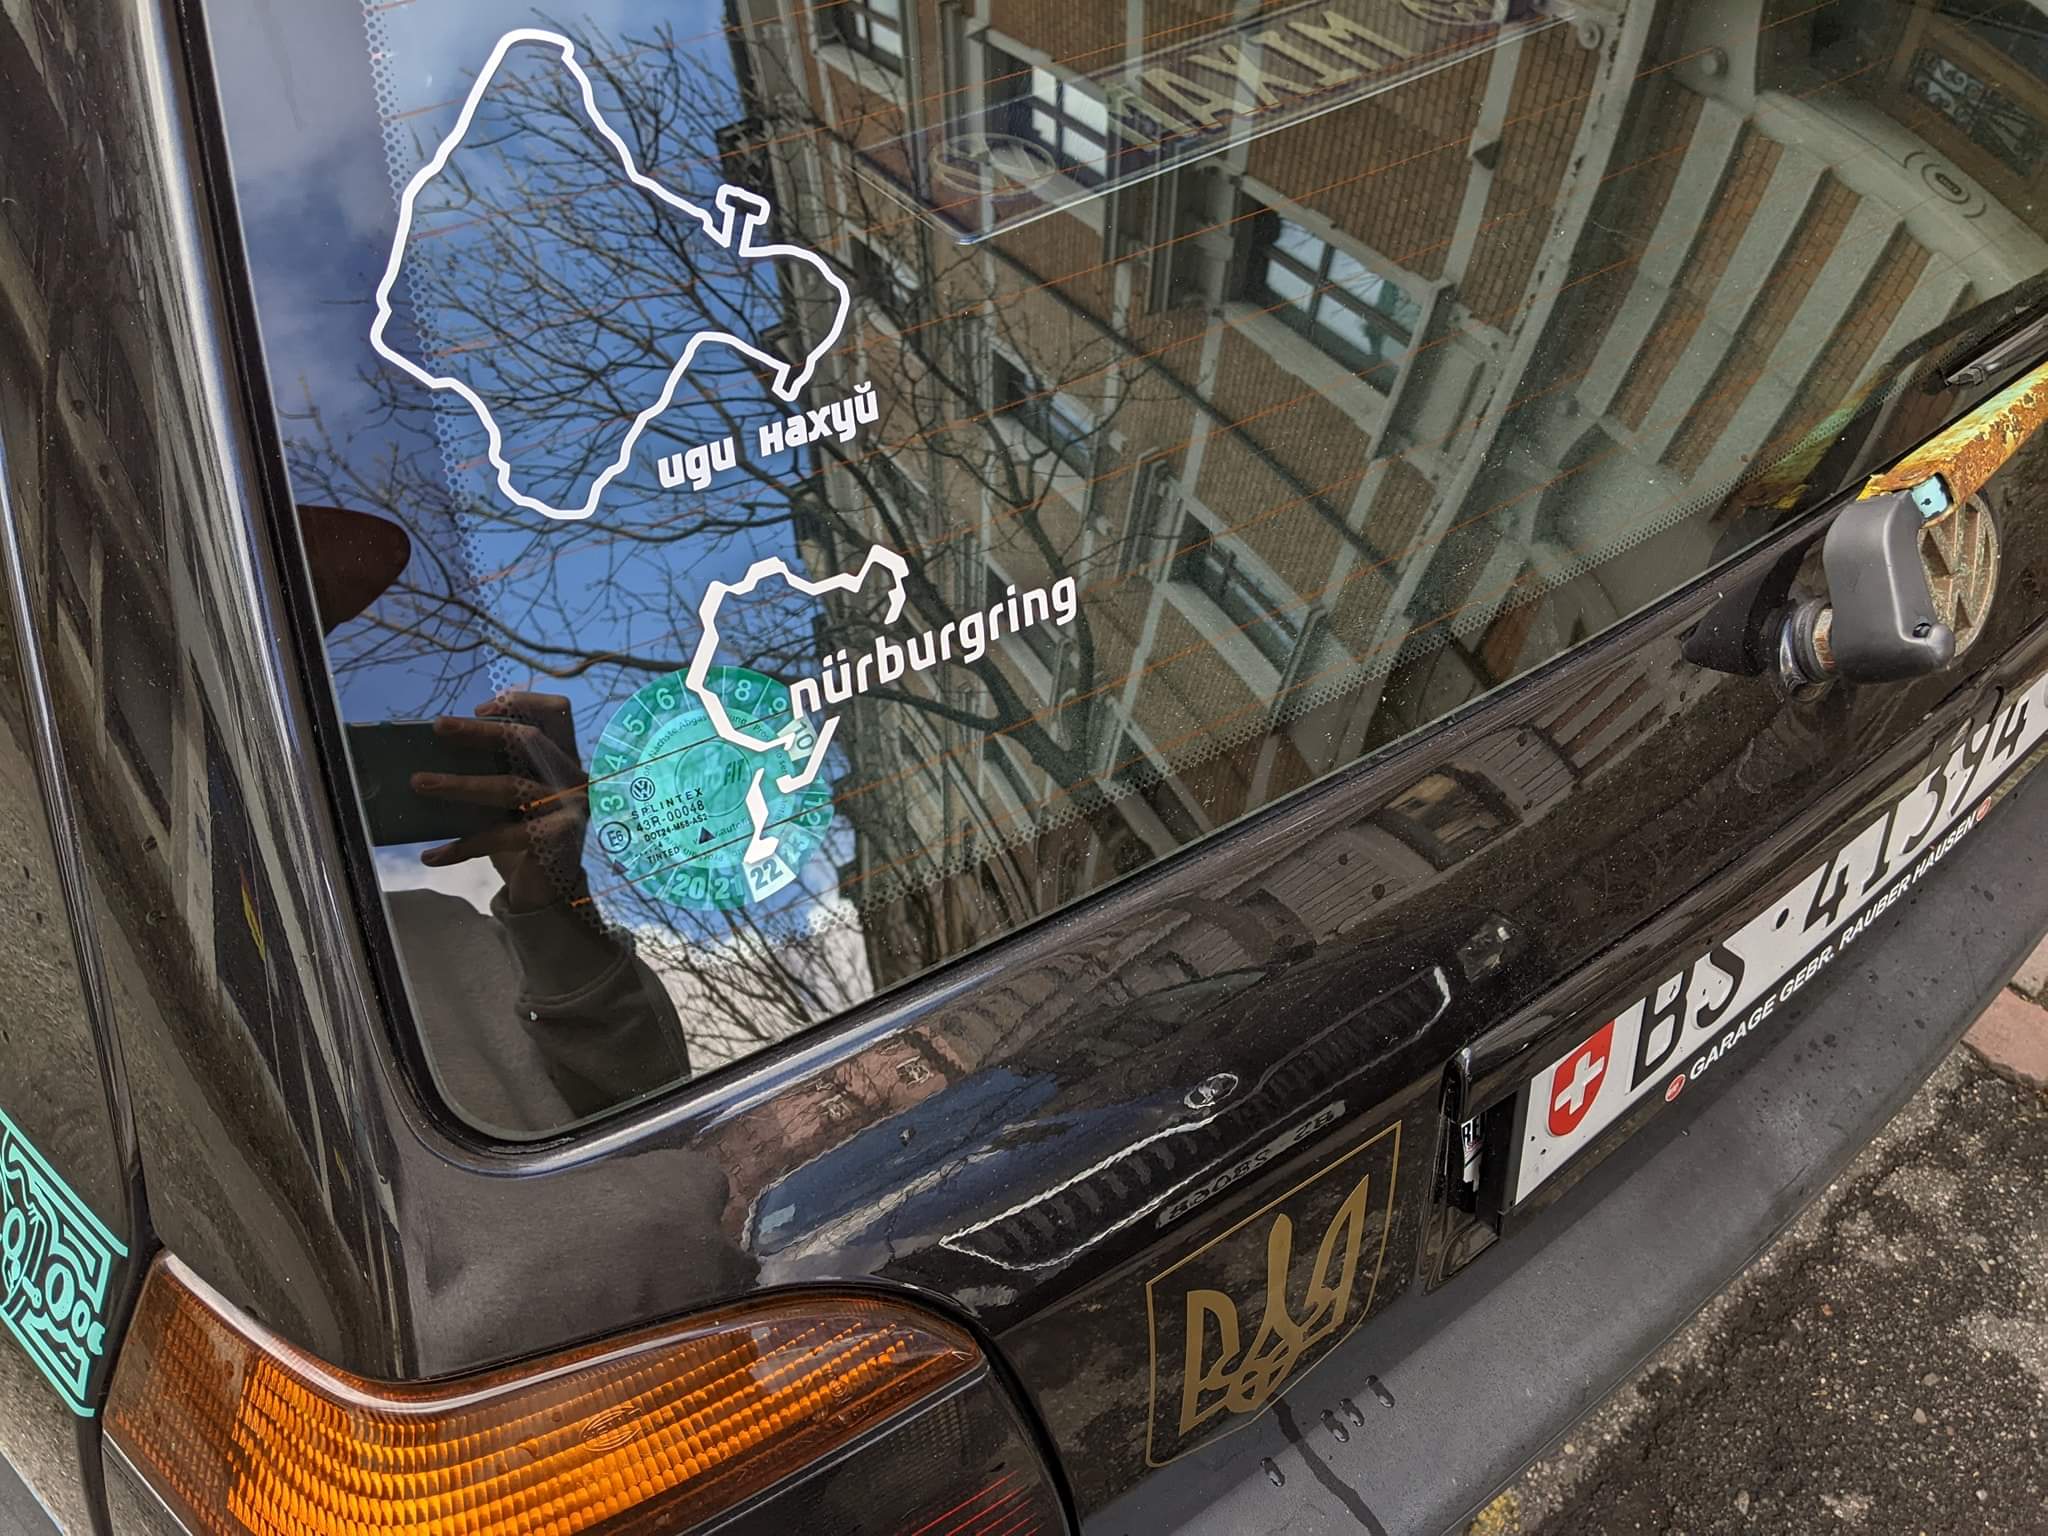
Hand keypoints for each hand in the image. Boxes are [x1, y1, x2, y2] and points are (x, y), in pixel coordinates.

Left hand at [412, 692, 588, 911]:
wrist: (546, 888)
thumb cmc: (522, 829)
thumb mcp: (515, 791)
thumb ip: (498, 766)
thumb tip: (434, 749)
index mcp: (564, 756)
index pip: (557, 712)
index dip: (523, 702)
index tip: (481, 708)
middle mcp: (573, 776)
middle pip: (528, 740)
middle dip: (480, 731)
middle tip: (438, 726)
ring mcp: (569, 808)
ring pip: (509, 786)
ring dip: (460, 784)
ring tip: (419, 783)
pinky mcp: (555, 840)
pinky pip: (501, 837)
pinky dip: (462, 847)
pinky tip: (431, 855)